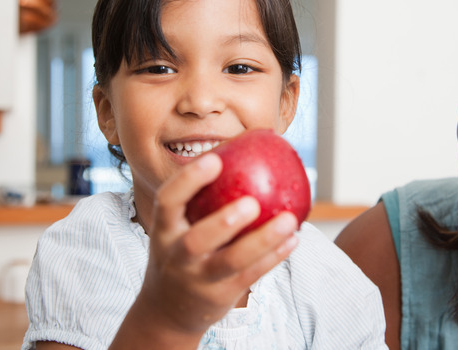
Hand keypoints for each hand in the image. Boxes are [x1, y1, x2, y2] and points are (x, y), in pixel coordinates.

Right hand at [112, 153, 298, 347]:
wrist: (167, 309)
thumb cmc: (182, 250)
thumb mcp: (178, 226)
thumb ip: (201, 196)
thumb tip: (244, 148)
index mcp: (164, 229)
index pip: (168, 201)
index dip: (189, 180)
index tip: (215, 160)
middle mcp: (176, 255)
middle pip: (197, 240)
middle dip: (224, 222)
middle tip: (252, 202)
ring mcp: (197, 279)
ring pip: (231, 262)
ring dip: (262, 241)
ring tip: (288, 220)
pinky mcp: (219, 295)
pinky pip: (250, 275)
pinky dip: (273, 257)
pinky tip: (293, 239)